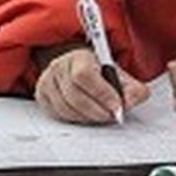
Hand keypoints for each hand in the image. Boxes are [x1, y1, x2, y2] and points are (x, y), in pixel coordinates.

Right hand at [35, 47, 149, 123]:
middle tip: (112, 115)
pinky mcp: (42, 96)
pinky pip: (59, 114)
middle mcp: (59, 67)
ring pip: (66, 108)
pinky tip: (87, 114)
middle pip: (75, 96)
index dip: (102, 93)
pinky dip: (76, 119)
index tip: (117, 106)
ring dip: (87, 117)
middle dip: (98, 110)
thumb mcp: (119, 74)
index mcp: (78, 56)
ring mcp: (47, 82)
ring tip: (102, 114)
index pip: (84, 75)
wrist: (76, 66)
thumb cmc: (98, 71)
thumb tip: (131, 100)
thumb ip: (132, 88)